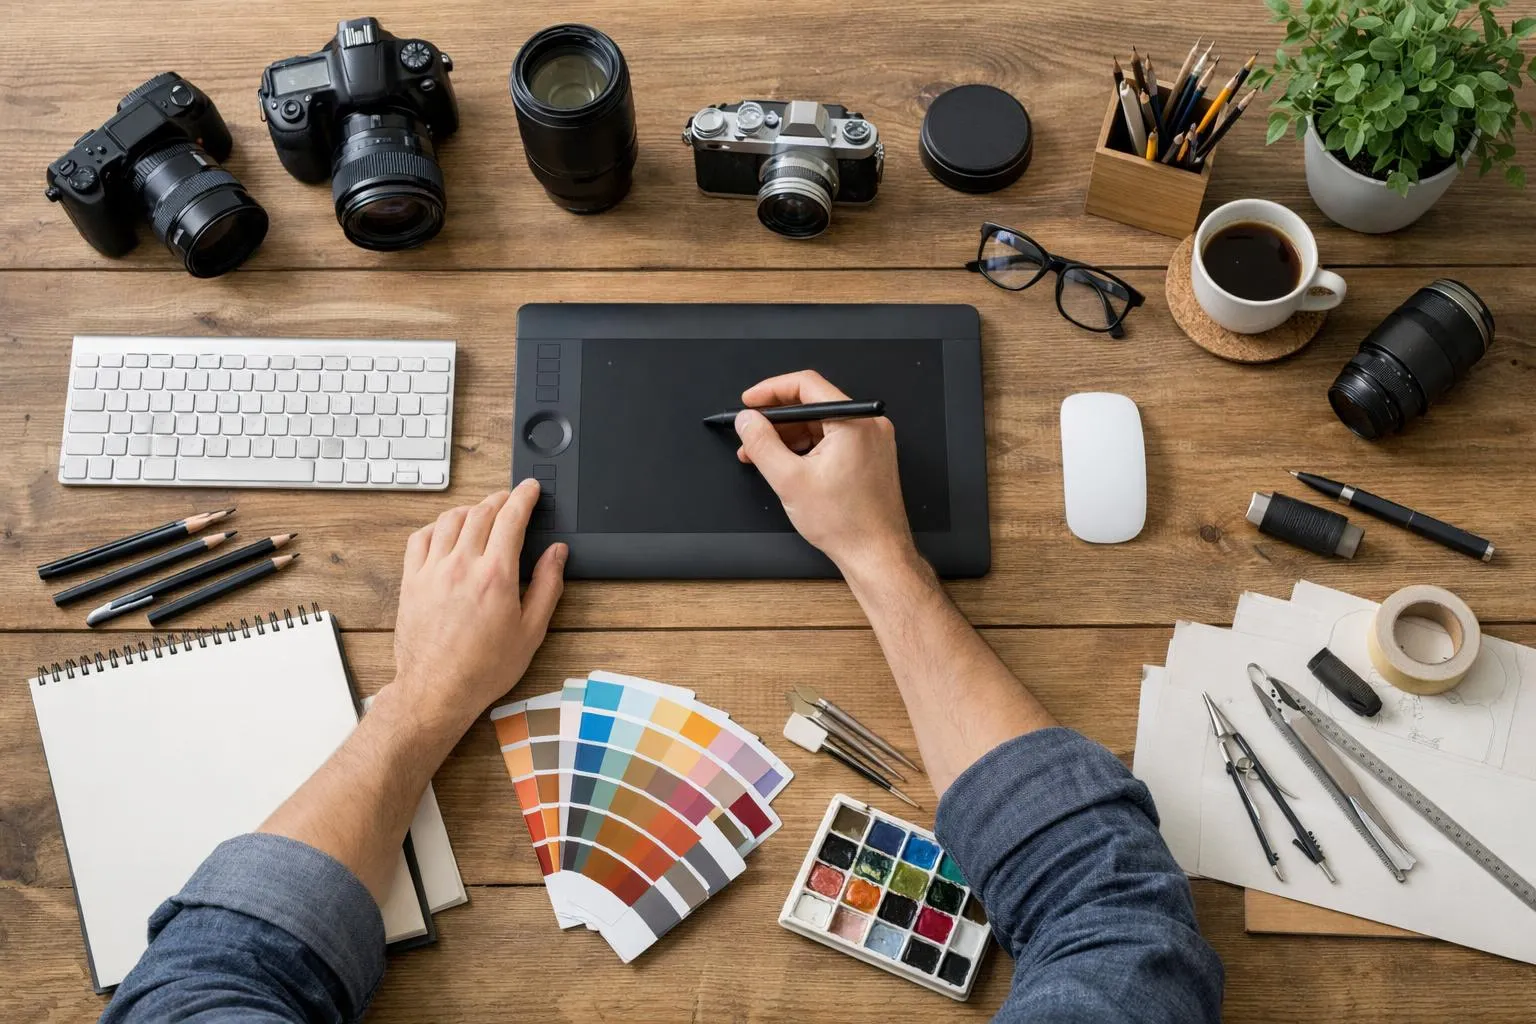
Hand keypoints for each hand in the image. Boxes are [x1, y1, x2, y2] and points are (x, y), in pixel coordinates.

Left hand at [392, 482, 565, 732]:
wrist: (437, 690)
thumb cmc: (484, 668)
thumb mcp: (531, 631)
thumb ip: (547, 585)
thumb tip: (556, 553)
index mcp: (495, 576)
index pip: (511, 518)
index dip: (524, 496)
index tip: (531, 488)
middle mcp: (461, 566)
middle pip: (481, 512)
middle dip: (500, 499)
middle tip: (511, 499)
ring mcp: (432, 571)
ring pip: (450, 520)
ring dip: (470, 509)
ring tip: (482, 513)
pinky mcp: (411, 581)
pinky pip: (420, 538)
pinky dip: (436, 526)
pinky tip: (446, 533)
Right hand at [734, 370, 916, 574]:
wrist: (876, 555)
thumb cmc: (846, 523)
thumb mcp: (789, 480)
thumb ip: (762, 444)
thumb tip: (747, 421)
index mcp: (854, 422)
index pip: (806, 384)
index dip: (770, 390)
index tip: (749, 402)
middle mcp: (868, 425)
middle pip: (812, 404)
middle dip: (775, 419)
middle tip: (750, 432)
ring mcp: (871, 441)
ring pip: (820, 424)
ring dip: (788, 436)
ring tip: (760, 454)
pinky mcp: (869, 457)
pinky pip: (831, 440)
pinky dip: (806, 448)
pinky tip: (784, 463)